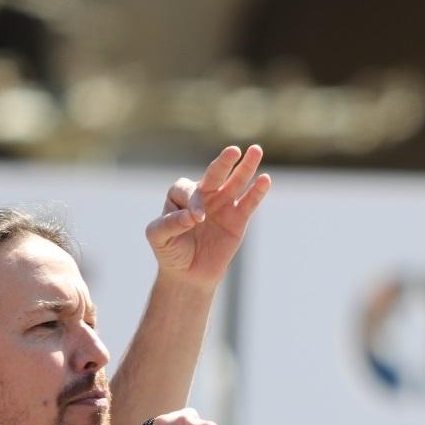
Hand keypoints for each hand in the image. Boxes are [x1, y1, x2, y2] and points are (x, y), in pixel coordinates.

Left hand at [145, 145, 271, 288]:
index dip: (194, 202)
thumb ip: (169, 224)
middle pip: (215, 174)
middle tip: (233, 151)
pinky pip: (249, 202)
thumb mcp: (159, 238)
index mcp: (181, 195)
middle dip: (223, 162)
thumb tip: (192, 216)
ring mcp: (223, 204)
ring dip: (246, 166)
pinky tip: (265, 179)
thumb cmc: (170, 252)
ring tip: (256, 150)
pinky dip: (257, 191)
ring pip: (236, 182)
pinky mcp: (238, 218)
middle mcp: (204, 194)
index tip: (196, 219)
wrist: (188, 274)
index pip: (190, 190)